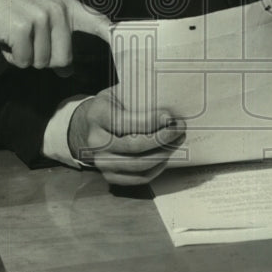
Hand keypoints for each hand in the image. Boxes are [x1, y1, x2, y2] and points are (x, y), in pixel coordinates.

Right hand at [0, 0, 109, 67]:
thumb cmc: (8, 11)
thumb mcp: (38, 19)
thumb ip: (58, 40)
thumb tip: (68, 71)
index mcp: (66, 5)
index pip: (97, 21)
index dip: (112, 36)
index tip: (127, 46)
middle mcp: (58, 9)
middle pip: (63, 59)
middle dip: (43, 60)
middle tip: (27, 43)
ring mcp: (42, 17)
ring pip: (43, 62)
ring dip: (26, 57)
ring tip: (15, 36)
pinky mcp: (24, 27)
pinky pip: (25, 61)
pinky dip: (13, 57)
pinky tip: (5, 38)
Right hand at [68, 86, 185, 185]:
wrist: (91, 126)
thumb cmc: (113, 106)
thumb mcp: (120, 93)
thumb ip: (139, 98)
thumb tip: (169, 108)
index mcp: (98, 116)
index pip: (125, 123)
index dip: (150, 121)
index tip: (170, 116)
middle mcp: (96, 142)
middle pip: (135, 147)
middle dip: (163, 138)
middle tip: (180, 128)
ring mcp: (102, 162)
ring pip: (140, 165)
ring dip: (164, 153)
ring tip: (177, 140)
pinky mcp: (110, 177)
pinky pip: (139, 178)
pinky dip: (157, 167)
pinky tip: (166, 154)